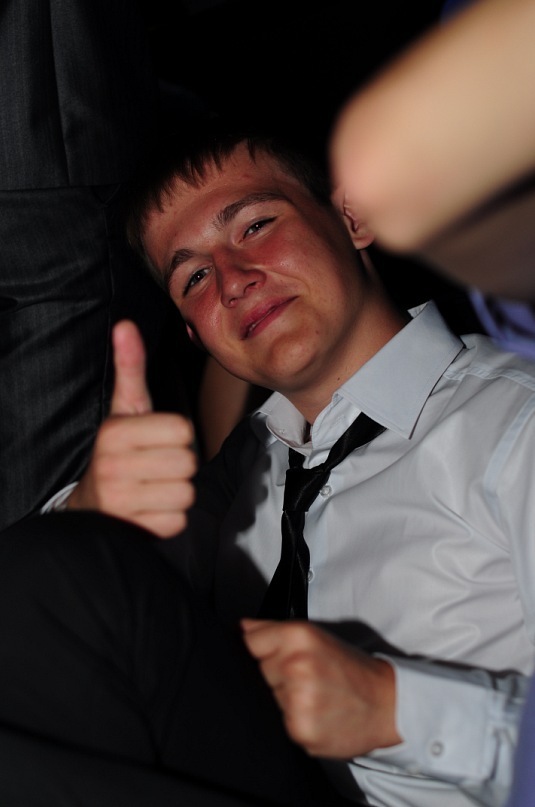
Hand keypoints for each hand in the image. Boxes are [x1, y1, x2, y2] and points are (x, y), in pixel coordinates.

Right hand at [67, 320, 196, 537]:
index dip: (177, 436)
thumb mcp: (125, 409)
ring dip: (176, 492)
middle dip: (178, 465)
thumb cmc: (119, 452)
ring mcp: (120, 502)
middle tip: (156, 467)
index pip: (182, 431)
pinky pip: (178, 521)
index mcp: (114, 433)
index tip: (156, 441)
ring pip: (186, 493)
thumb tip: (125, 325)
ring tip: (152, 487)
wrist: (92, 504)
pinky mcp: (131, 531)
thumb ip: (130, 368)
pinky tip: (149, 509)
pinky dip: (169, 517)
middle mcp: (112, 467)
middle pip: (187, 463)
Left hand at [241, 619, 400, 758]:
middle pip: (258, 671)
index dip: (262, 649)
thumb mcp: (315, 636)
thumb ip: (273, 629)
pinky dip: (296, 721)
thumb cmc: (349, 668)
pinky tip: (318, 714)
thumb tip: (240, 627)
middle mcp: (296, 665)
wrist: (386, 704)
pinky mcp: (300, 730)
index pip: (250, 642)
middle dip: (276, 674)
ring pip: (269, 697)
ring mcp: (298, 699)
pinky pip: (282, 722)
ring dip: (285, 699)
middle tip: (308, 675)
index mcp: (299, 636)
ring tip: (315, 696)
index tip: (278, 654)